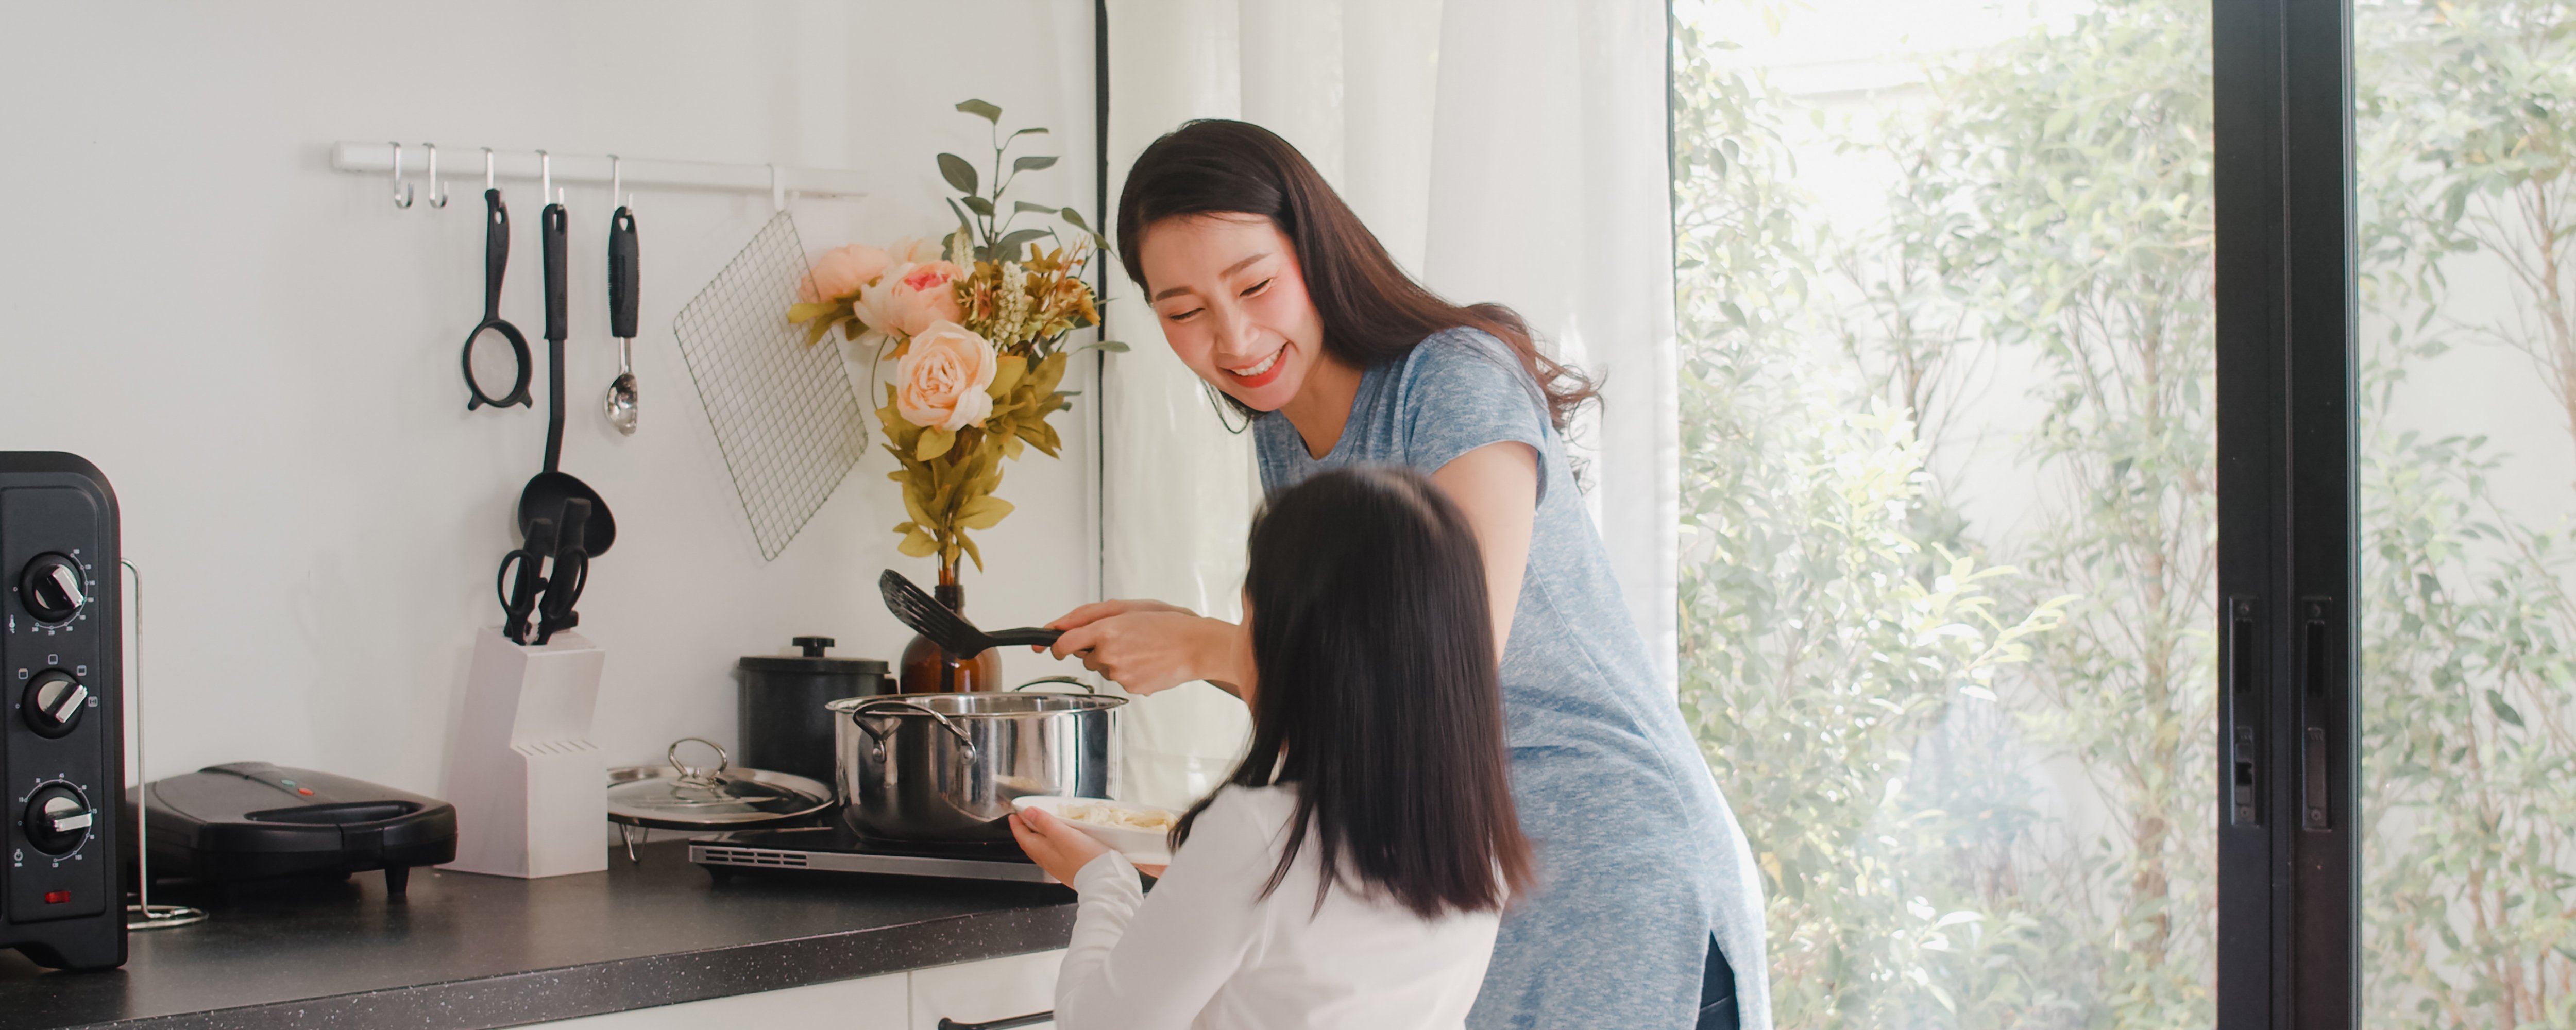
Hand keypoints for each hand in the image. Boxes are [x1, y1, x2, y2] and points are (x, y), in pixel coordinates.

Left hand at [1009, 806, 1110, 884]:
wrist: (1104, 881)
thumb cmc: (1085, 858)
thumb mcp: (1064, 835)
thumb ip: (1045, 823)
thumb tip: (1028, 813)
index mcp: (1042, 851)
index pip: (1023, 837)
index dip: (1017, 824)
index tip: (1014, 815)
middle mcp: (1047, 860)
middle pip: (1030, 844)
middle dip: (1025, 831)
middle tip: (1023, 819)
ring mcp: (1058, 866)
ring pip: (1041, 849)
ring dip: (1037, 837)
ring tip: (1039, 828)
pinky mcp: (1069, 868)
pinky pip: (1053, 854)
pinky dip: (1050, 844)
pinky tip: (1059, 842)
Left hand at [1043, 600, 1251, 697]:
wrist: (1196, 646)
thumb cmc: (1166, 622)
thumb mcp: (1126, 607)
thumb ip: (1086, 615)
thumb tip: (1057, 627)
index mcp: (1106, 629)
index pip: (1064, 643)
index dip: (1057, 646)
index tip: (1056, 647)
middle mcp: (1109, 654)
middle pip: (1086, 657)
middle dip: (1097, 649)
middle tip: (1125, 638)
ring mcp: (1120, 674)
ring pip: (1103, 669)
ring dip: (1115, 660)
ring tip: (1141, 649)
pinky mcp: (1132, 688)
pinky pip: (1120, 680)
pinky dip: (1129, 672)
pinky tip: (1147, 662)